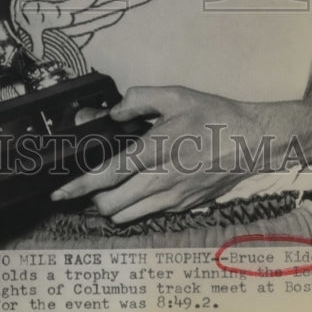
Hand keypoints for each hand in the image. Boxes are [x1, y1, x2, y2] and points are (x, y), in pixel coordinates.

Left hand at [51, 85, 267, 222]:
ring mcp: (174, 197)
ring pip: (127, 215)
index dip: (80, 185)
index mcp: (156, 149)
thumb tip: (112, 111)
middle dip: (91, 199)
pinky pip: (148, 214)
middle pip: (112, 204)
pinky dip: (134, 208)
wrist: (251, 141)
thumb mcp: (174, 96)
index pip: (108, 174)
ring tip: (105, 193)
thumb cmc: (213, 116)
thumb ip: (138, 100)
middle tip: (83, 187)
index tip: (61, 191)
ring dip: (110, 207)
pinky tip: (134, 193)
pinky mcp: (184, 206)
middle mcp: (162, 179)